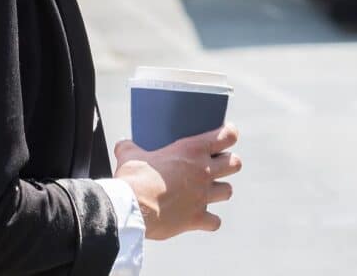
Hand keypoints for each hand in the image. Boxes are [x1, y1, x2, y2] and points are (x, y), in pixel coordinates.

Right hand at [113, 124, 241, 240]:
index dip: (229, 135)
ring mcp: (202, 196)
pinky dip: (210, 221)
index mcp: (192, 150)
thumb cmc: (133, 178)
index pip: (227, 136)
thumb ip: (129, 148)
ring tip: (209, 191)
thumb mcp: (129, 155)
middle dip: (229, 163)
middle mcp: (203, 171)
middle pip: (235, 164)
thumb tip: (122, 145)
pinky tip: (200, 218)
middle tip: (216, 166)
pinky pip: (215, 222)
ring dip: (221, 190)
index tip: (225, 137)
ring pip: (228, 191)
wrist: (131, 208)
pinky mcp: (196, 218)